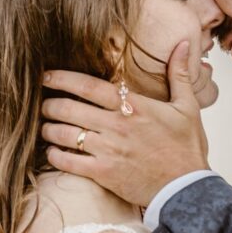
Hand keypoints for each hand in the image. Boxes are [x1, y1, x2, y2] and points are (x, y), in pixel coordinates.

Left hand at [41, 41, 210, 206]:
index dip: (63, 79)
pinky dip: (56, 156)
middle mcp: (116, 126)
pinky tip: (53, 152)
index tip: (47, 76)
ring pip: (65, 135)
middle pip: (70, 109)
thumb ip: (179, 74)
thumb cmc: (187, 147)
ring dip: (49, 129)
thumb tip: (182, 44)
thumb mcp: (188, 107)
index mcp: (133, 106)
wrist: (187, 188)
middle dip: (50, 104)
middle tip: (44, 104)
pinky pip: (69, 163)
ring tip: (45, 127)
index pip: (89, 86)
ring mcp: (108, 151)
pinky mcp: (104, 174)